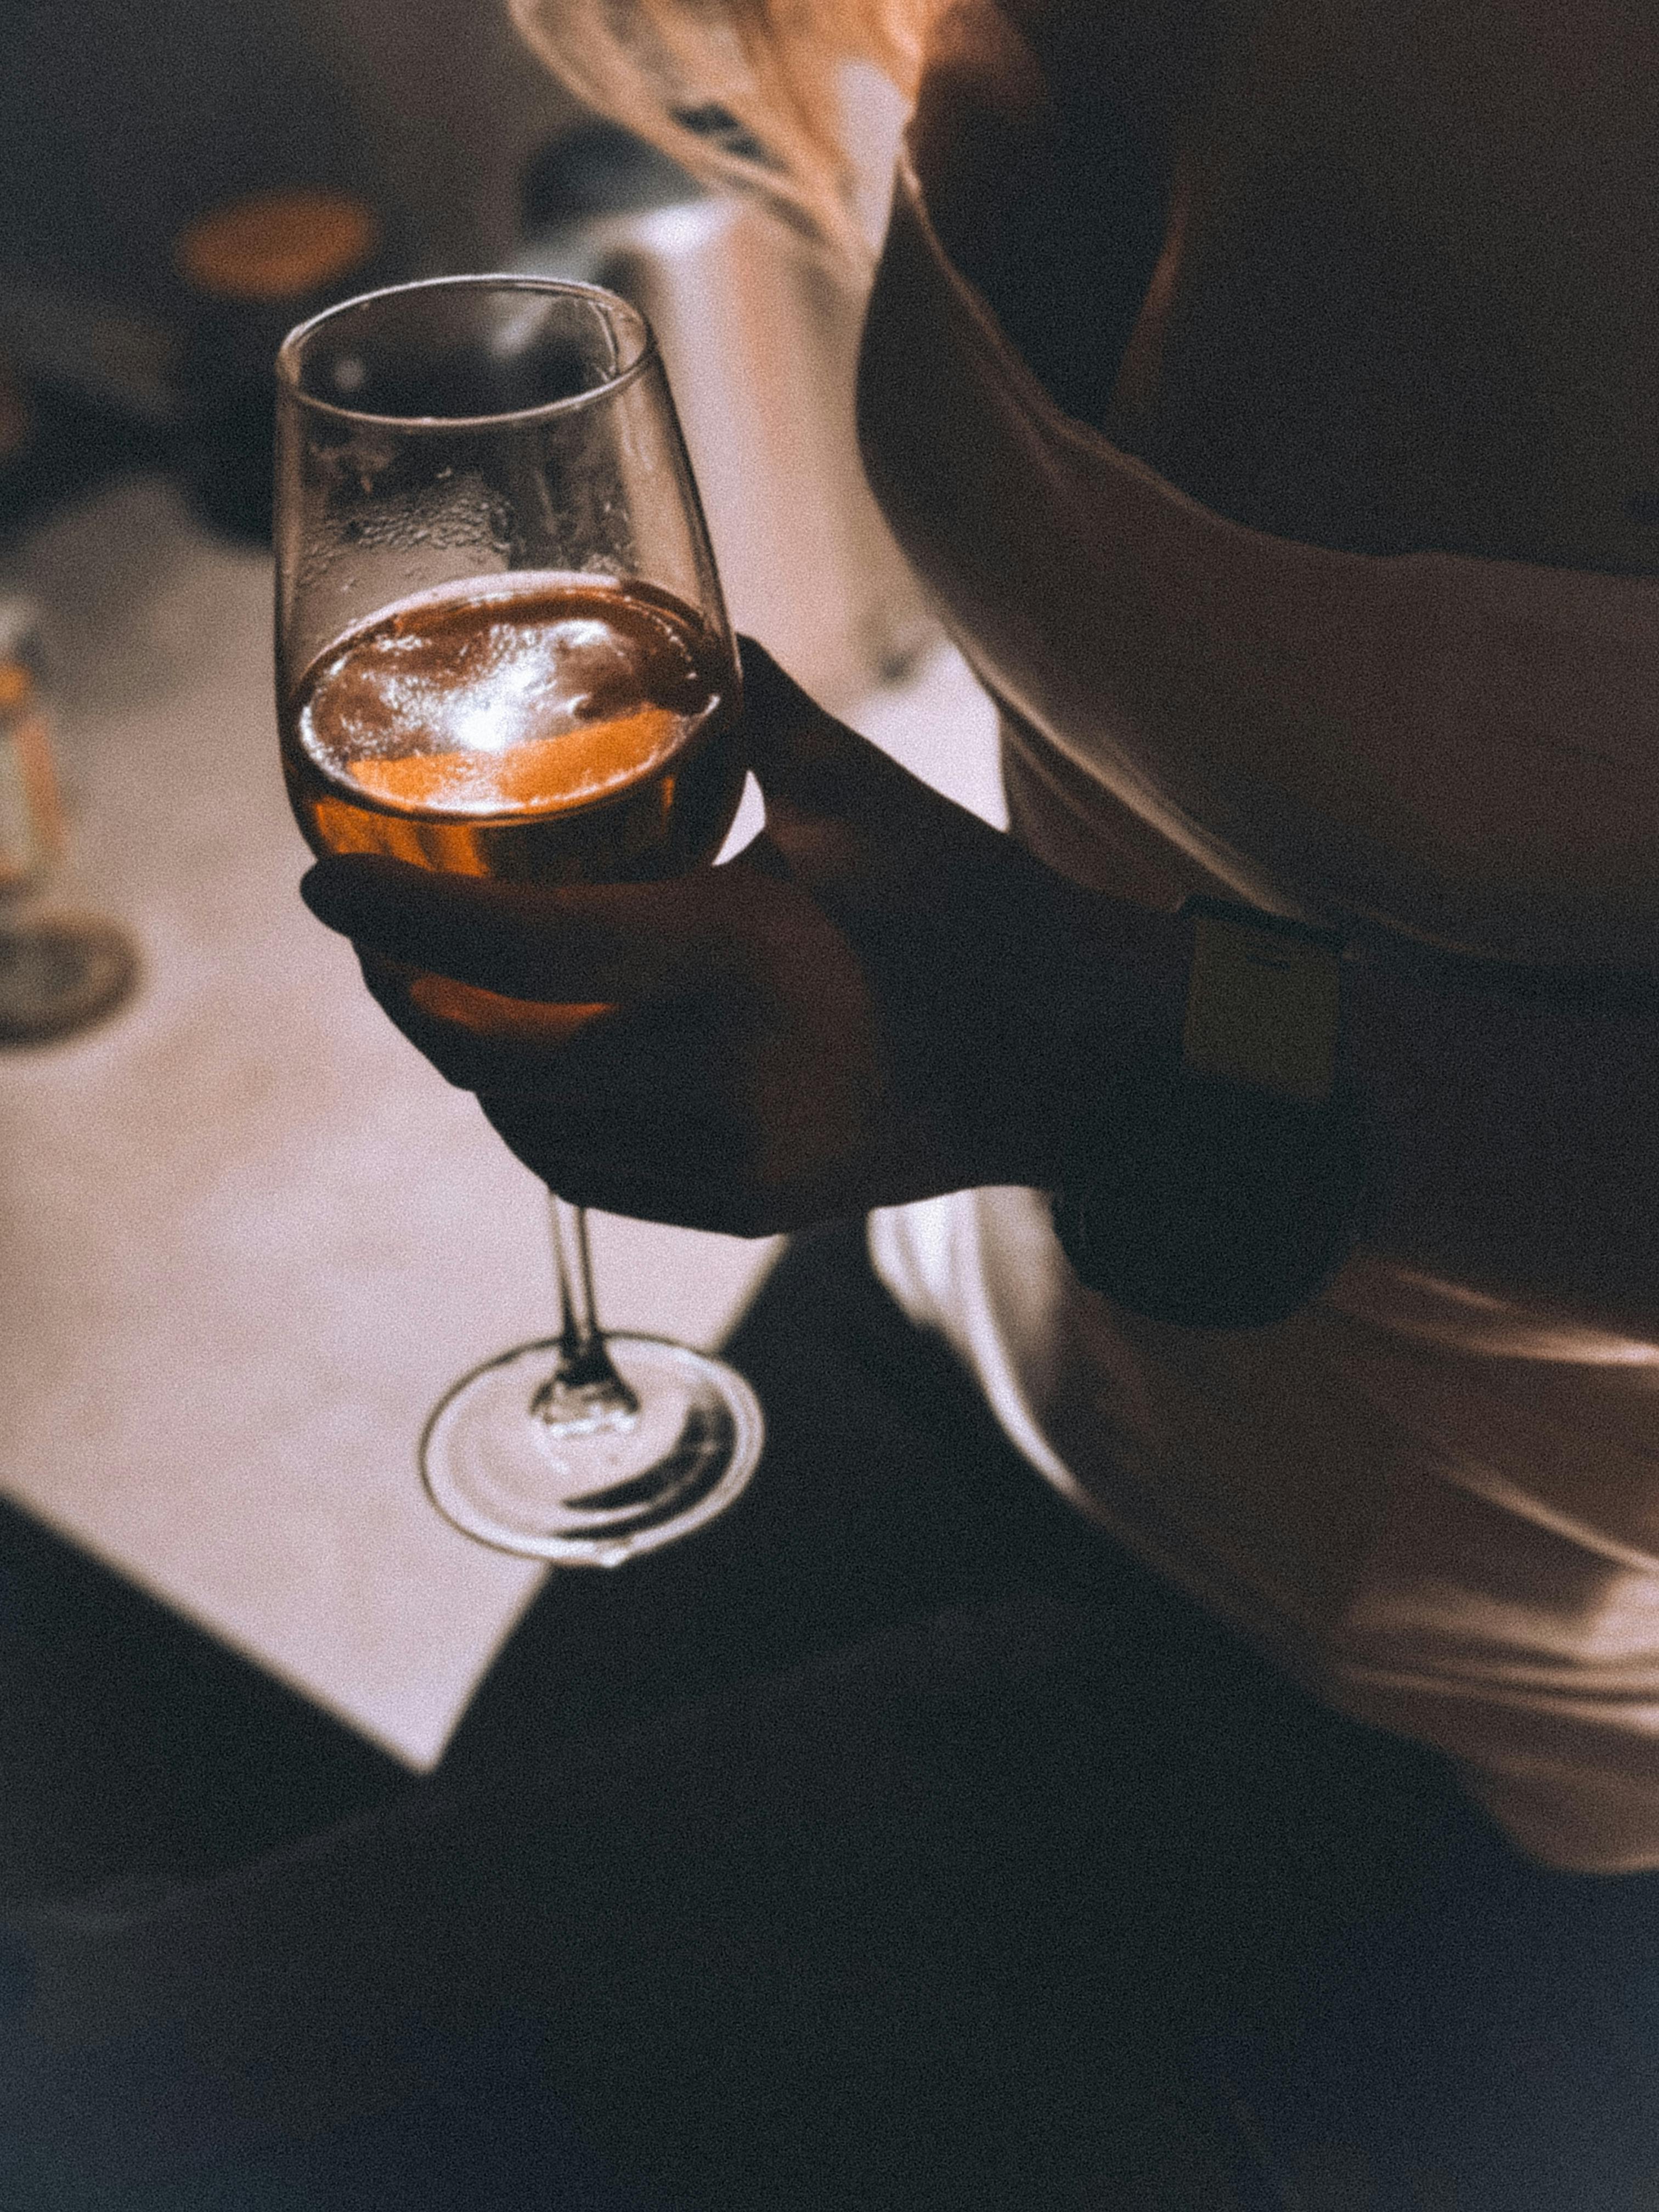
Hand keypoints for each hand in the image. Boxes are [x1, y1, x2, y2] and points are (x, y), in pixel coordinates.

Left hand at [299, 642, 1177, 1235]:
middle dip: (413, 999)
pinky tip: (547, 1061)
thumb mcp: (867, 804)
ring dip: (475, 1065)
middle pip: (489, 1058)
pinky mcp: (742, 1207)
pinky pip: (588, 1175)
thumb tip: (698, 635)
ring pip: (526, 1128)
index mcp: (735, 957)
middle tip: (384, 938)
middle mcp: (717, 1076)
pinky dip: (541, 1119)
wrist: (1075, 1061)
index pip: (514, 950)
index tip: (323, 885)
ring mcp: (727, 1160)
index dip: (395, 919)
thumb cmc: (976, 914)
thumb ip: (763, 714)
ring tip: (460, 994)